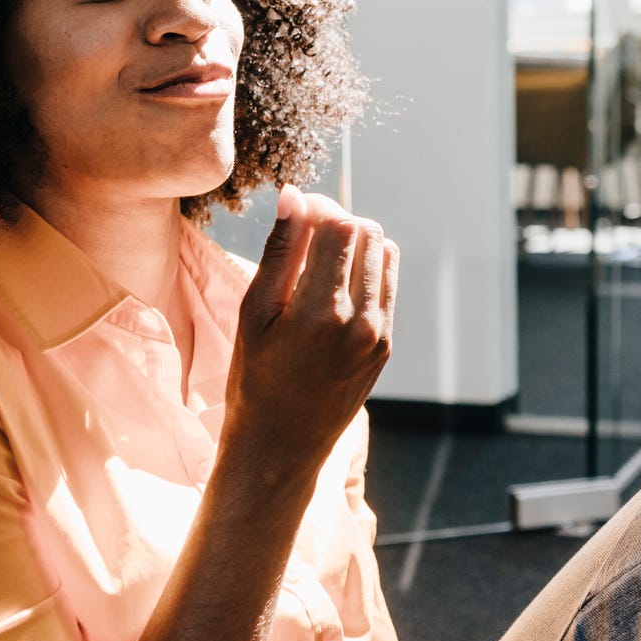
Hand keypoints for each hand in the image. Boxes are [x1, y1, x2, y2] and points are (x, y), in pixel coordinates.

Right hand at [224, 184, 397, 468]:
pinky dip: (365, 272)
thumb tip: (295, 195)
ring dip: (356, 243)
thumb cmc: (254, 379)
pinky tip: (333, 287)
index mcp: (320, 311)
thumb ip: (280, 251)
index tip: (298, 210)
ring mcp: (379, 335)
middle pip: (369, 233)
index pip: (341, 225)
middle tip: (307, 232)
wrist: (280, 445)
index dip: (320, 206)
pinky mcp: (386, 346)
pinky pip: (386, 286)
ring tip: (320, 260)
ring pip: (384, 255)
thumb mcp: (254, 313)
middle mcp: (360, 321)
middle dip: (340, 221)